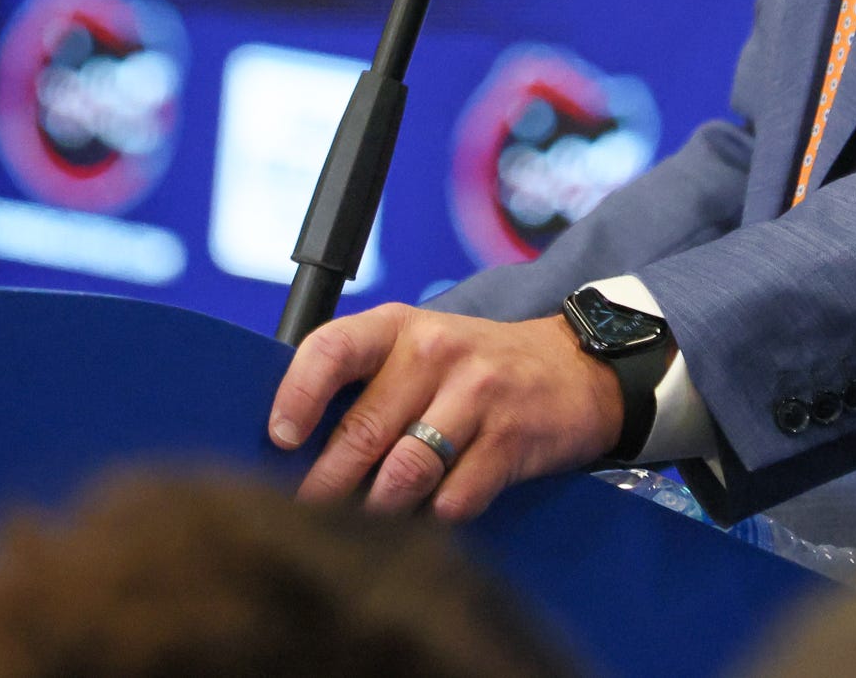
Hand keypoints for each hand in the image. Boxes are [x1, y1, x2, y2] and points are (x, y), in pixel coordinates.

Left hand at [268, 304, 623, 519]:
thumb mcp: (420, 349)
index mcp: (400, 327)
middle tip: (306, 515)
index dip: (298, 396)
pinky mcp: (511, 438)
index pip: (332, 349)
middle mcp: (437, 352)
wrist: (575, 369)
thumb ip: (366, 383)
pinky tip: (423, 521)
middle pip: (362, 430)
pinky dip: (432, 520)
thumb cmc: (477, 367)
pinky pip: (454, 498)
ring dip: (376, 511)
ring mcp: (478, 394)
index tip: (281, 439)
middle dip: (326, 486)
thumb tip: (296, 447)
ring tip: (360, 528)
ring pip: (403, 472)